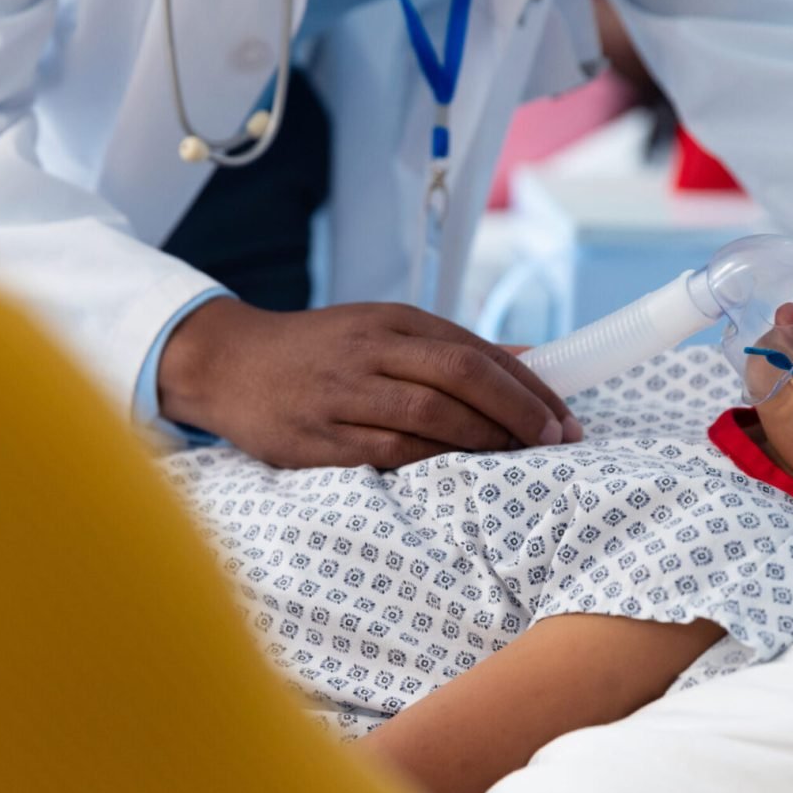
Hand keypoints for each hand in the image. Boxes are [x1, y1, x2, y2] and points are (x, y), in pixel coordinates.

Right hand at [158, 298, 581, 467]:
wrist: (229, 363)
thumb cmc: (317, 351)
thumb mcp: (381, 330)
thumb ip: (449, 347)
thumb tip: (529, 361)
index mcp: (390, 320)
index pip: (474, 350)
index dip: (527, 385)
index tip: (563, 417)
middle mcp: (369, 350)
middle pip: (460, 376)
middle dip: (518, 411)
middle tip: (555, 440)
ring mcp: (341, 394)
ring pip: (428, 415)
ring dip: (484, 438)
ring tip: (519, 458)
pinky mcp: (316, 438)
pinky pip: (387, 452)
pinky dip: (432, 461)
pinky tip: (460, 471)